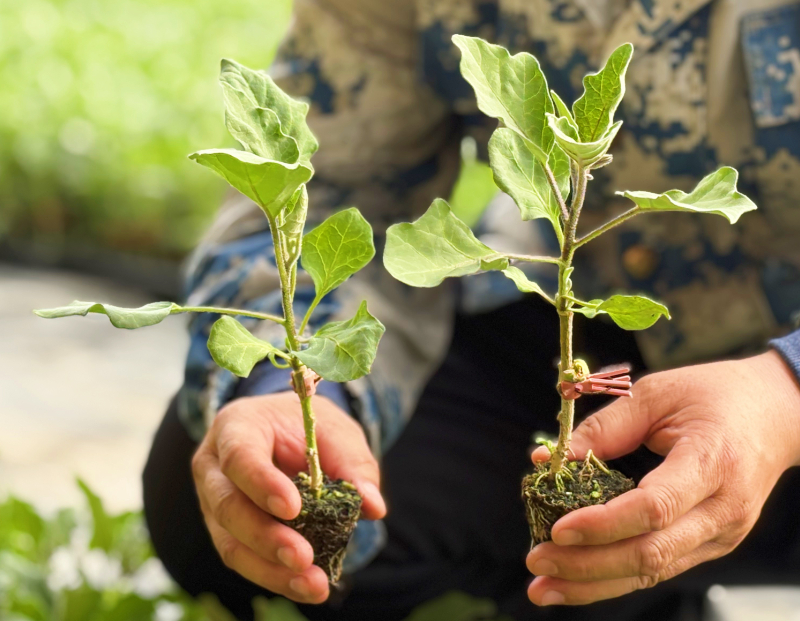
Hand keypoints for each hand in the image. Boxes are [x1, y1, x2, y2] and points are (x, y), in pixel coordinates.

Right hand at [191, 392, 385, 603]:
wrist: (285, 433)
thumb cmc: (306, 428)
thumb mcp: (335, 431)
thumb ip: (353, 464)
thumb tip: (373, 506)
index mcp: (236, 427)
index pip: (239, 456)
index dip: (261, 483)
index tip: (293, 508)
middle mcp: (213, 467)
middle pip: (229, 506)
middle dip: (266, 537)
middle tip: (303, 557)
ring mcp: (213, 503)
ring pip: (231, 543)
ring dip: (270, 569)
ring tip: (312, 584)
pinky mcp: (225, 532)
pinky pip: (243, 560)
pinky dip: (274, 576)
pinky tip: (304, 586)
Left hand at [527, 351, 799, 605]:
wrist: (774, 415)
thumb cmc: (714, 395)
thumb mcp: (656, 393)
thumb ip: (603, 428)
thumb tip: (548, 461)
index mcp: (712, 462)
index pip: (654, 508)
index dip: (603, 525)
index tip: (557, 531)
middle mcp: (722, 509)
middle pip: (651, 553)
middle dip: (588, 565)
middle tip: (536, 562)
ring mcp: (720, 534)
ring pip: (653, 571)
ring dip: (593, 585)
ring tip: (543, 588)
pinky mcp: (711, 543)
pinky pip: (659, 567)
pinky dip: (614, 576)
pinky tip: (576, 580)